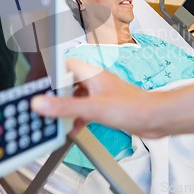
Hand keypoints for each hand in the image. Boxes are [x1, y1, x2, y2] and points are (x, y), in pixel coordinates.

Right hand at [31, 58, 151, 134]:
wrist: (155, 119)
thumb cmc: (133, 107)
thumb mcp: (93, 108)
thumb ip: (65, 106)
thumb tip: (40, 103)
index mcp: (91, 74)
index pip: (64, 65)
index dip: (50, 73)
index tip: (38, 85)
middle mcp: (95, 81)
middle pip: (68, 82)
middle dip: (56, 94)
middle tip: (45, 106)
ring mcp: (101, 93)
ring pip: (76, 97)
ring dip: (67, 108)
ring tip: (57, 120)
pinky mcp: (106, 106)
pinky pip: (86, 109)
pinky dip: (78, 118)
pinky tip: (75, 128)